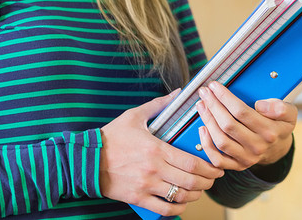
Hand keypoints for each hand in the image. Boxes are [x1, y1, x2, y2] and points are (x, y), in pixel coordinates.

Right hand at [99, 91, 224, 216]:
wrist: (85, 159)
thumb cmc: (111, 137)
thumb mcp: (135, 116)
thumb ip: (159, 104)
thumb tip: (179, 92)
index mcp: (157, 149)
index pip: (192, 162)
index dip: (209, 167)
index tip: (216, 166)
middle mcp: (154, 169)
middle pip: (191, 181)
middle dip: (207, 181)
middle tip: (213, 179)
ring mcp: (146, 186)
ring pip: (180, 196)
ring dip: (196, 195)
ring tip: (200, 189)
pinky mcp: (137, 198)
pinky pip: (164, 208)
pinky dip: (178, 208)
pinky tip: (182, 202)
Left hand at [195, 82, 296, 170]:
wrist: (278, 149)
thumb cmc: (280, 125)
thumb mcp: (290, 113)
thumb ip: (280, 107)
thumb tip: (261, 105)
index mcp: (270, 131)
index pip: (242, 112)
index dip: (225, 98)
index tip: (215, 86)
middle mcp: (257, 147)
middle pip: (228, 125)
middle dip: (213, 106)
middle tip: (204, 92)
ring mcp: (246, 158)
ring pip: (221, 141)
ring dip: (208, 121)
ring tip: (201, 106)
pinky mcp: (237, 166)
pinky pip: (217, 160)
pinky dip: (207, 146)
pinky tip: (202, 129)